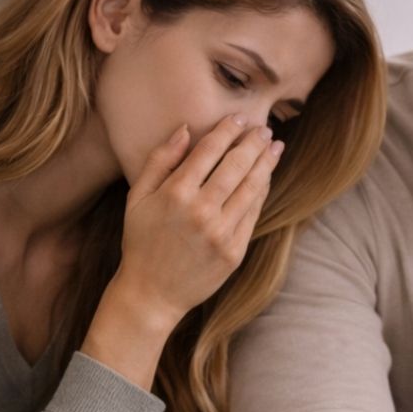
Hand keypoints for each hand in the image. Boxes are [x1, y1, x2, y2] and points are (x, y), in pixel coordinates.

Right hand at [109, 114, 283, 328]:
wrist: (152, 293)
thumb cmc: (142, 241)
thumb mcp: (137, 198)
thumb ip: (159, 161)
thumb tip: (185, 129)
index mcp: (175, 194)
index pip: (209, 151)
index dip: (227, 131)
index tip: (239, 118)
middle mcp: (201, 211)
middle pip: (236, 165)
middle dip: (253, 143)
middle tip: (264, 129)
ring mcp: (221, 232)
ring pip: (251, 188)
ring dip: (266, 163)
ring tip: (275, 147)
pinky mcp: (234, 251)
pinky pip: (253, 213)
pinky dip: (261, 191)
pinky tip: (266, 176)